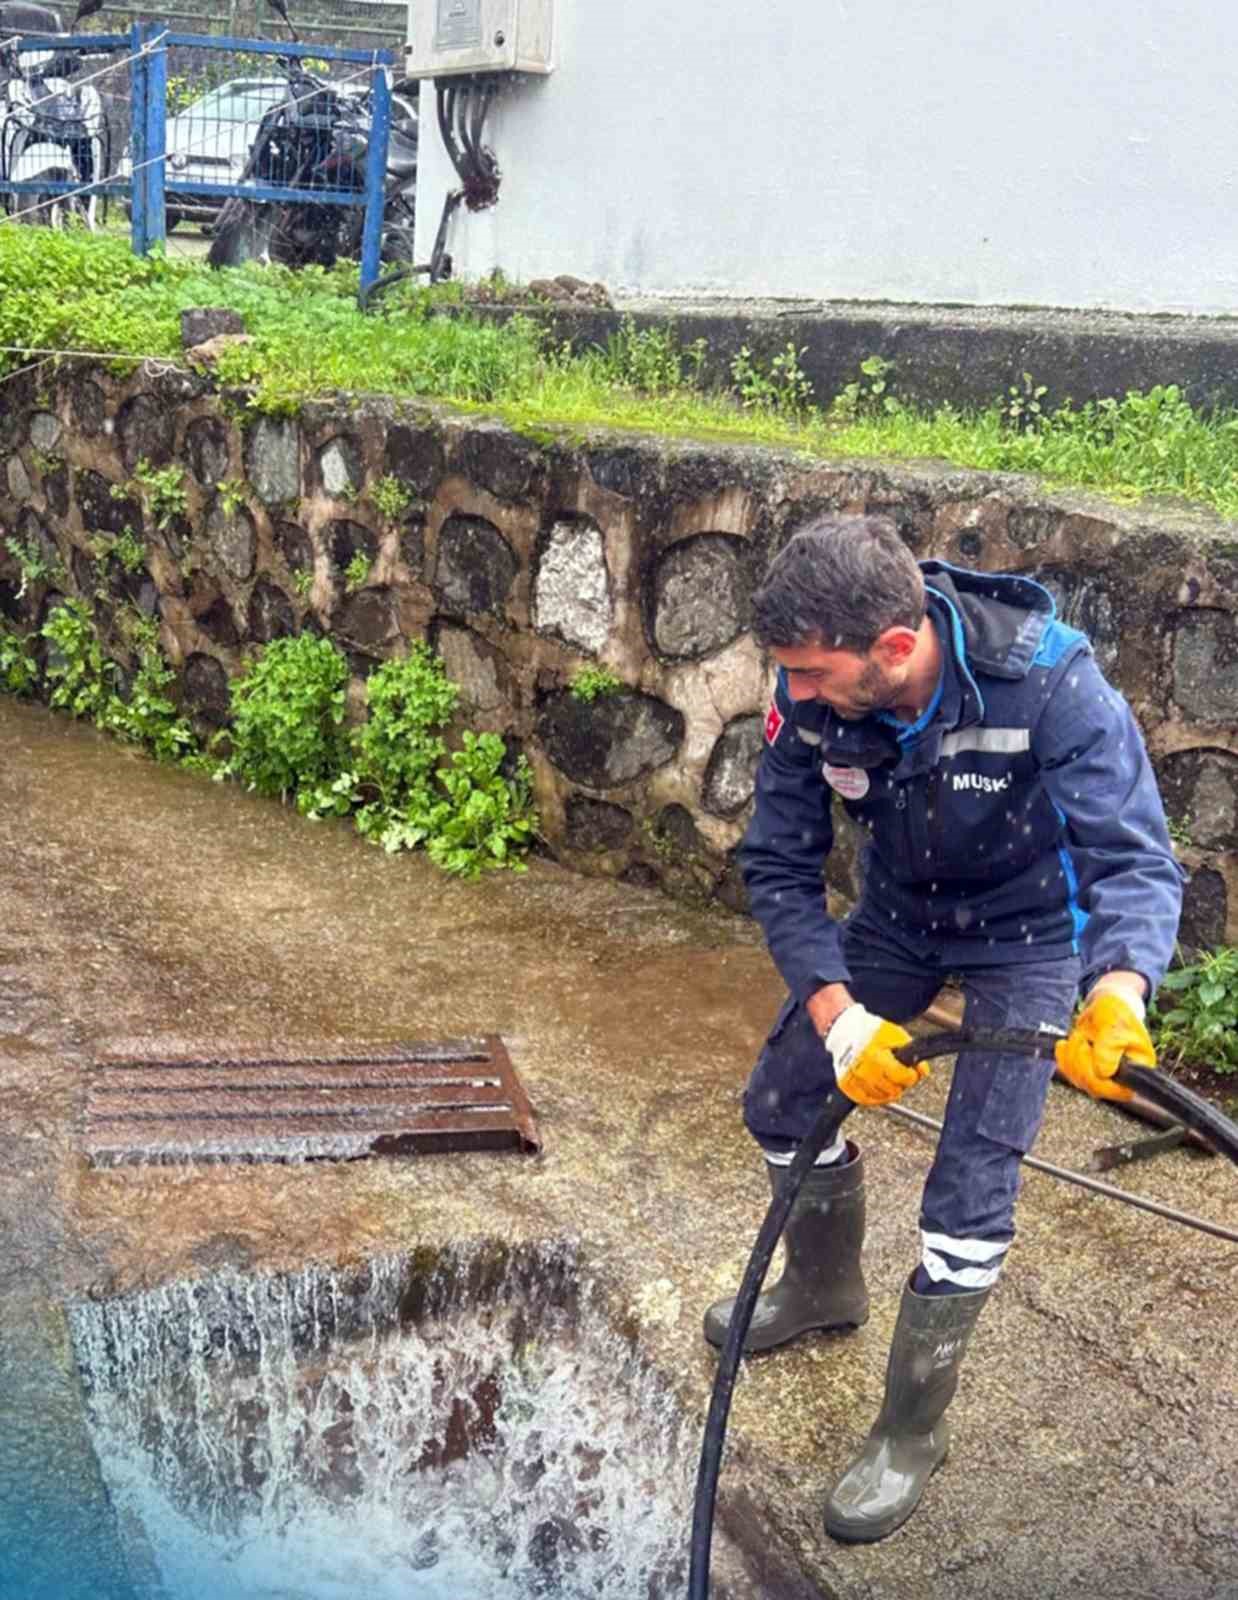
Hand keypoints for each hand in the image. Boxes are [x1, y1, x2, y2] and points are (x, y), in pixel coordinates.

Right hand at [824, 1004, 925, 1106]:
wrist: (845, 1030)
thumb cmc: (871, 1031)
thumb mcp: (895, 1035)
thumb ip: (911, 1053)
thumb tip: (923, 1072)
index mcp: (875, 1054)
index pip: (901, 1076)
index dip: (911, 1076)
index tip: (912, 1072)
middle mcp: (862, 1068)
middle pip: (892, 1090)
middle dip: (901, 1084)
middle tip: (901, 1075)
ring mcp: (852, 1078)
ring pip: (880, 1097)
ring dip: (889, 1092)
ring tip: (890, 1080)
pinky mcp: (845, 1084)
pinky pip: (865, 1100)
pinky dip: (875, 1098)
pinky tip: (880, 1089)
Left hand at [1055, 985, 1155, 1101]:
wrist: (1105, 1006)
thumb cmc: (1116, 1013)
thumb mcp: (1114, 1024)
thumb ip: (1110, 1047)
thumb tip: (1103, 1073)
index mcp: (1139, 1068)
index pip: (1119, 1090)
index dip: (1099, 1076)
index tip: (1089, 1049)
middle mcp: (1123, 1077)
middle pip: (1095, 1087)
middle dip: (1081, 1061)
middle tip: (1081, 1039)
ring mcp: (1104, 1076)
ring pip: (1080, 1081)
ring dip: (1072, 1057)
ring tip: (1078, 1037)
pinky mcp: (1089, 1071)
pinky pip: (1071, 1075)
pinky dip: (1064, 1059)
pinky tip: (1064, 1045)